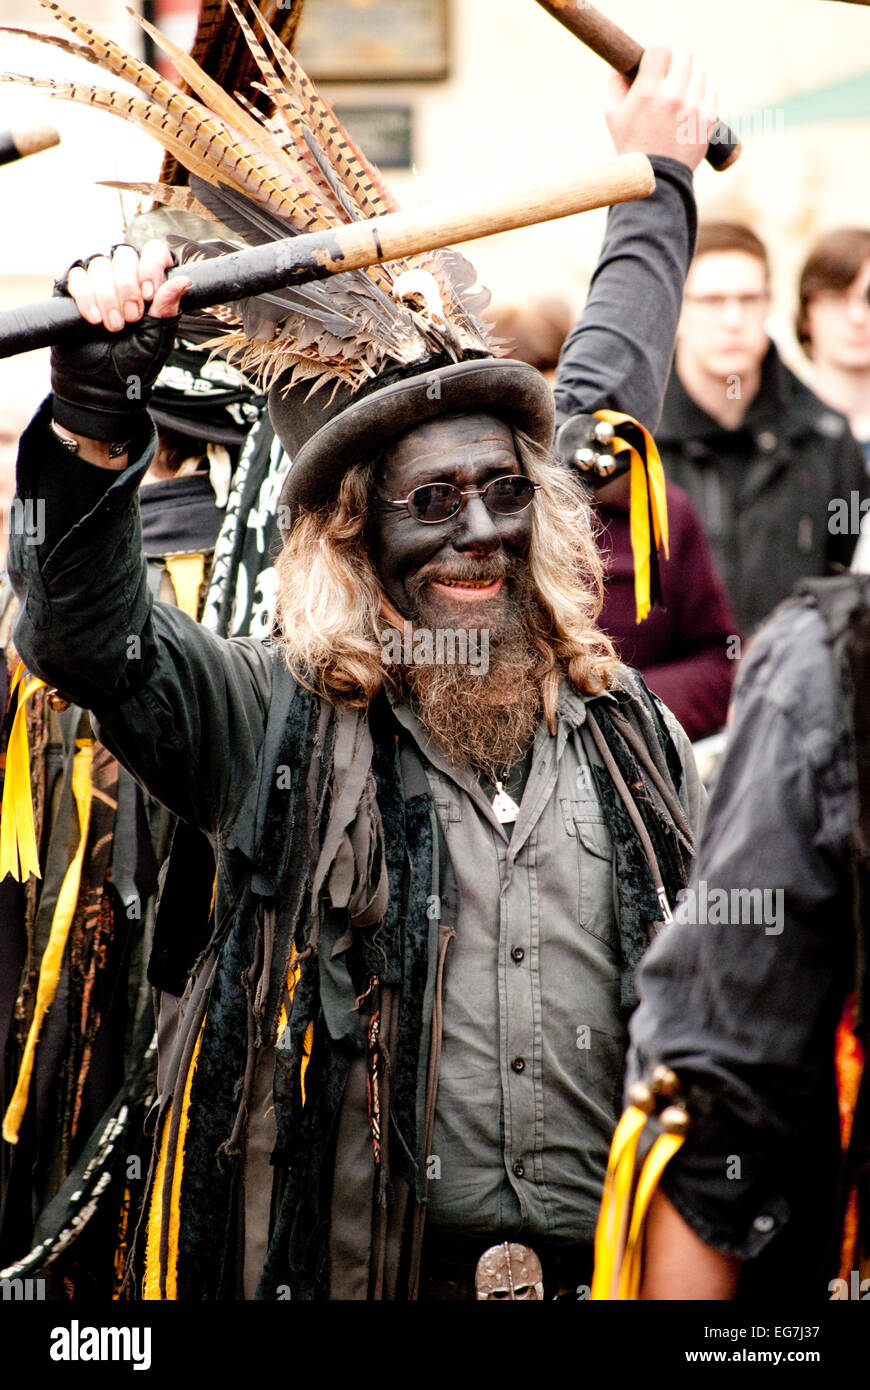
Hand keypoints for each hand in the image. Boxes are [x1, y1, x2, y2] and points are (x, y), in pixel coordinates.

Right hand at [51, 241, 191, 460]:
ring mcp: (97, 281)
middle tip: (130, 319)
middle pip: (125, 254)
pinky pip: (77, 275)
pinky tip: (93, 319)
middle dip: (128, 287)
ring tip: (112, 326)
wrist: (101, 388)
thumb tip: (185, 279)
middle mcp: (123, 277)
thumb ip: (168, 308)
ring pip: (100, 263)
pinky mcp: (71, 291)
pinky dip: (86, 296)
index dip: (151, 267)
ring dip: (108, 296)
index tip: (150, 295)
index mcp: (149, 284)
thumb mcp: (157, 338)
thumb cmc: (133, 365)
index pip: (153, 252)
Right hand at [605, 47, 718, 171]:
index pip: (660, 47)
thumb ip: (615, 84)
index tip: (655, 58)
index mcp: (647, 92)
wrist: (657, 180)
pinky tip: (691, 106)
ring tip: (679, 94)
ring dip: (690, 79)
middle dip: (676, 61)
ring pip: (699, 72)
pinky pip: (711, 91)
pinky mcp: (709, 119)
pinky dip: (702, 95)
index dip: (657, 49)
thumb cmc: (631, 146)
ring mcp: (693, 108)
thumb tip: (620, 63)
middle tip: (669, 73)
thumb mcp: (612, 116)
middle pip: (684, 54)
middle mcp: (672, 96)